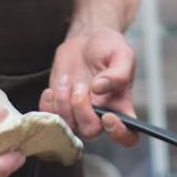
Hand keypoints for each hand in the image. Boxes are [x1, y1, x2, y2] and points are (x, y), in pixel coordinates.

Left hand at [39, 26, 138, 146]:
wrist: (86, 40)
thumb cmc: (108, 47)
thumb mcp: (121, 54)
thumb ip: (118, 72)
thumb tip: (101, 88)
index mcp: (121, 106)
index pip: (128, 136)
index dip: (119, 134)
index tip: (108, 116)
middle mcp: (100, 114)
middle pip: (91, 131)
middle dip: (82, 110)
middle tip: (81, 86)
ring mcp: (78, 113)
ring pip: (68, 124)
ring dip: (63, 102)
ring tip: (67, 79)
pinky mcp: (60, 106)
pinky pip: (50, 116)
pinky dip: (47, 104)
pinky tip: (53, 88)